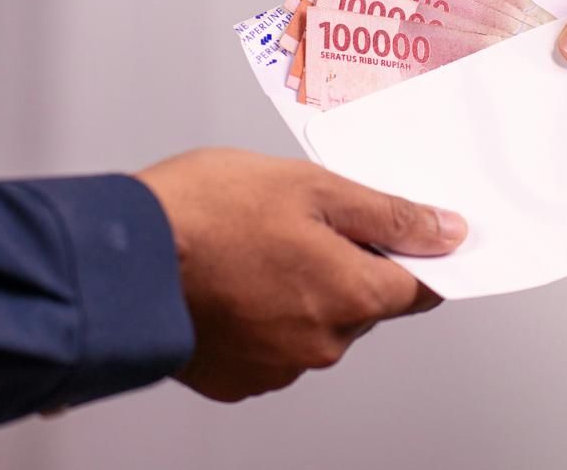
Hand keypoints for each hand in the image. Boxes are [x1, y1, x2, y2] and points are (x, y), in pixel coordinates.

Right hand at [136, 148, 466, 401]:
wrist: (119, 258)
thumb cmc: (208, 213)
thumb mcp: (314, 187)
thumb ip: (390, 215)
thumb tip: (448, 232)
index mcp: (352, 295)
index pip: (420, 288)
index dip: (416, 256)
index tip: (405, 236)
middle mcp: (324, 344)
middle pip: (366, 303)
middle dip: (348, 263)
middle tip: (303, 221)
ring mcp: (280, 367)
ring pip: (319, 323)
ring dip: (305, 289)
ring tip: (257, 246)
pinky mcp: (240, 378)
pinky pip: (276, 345)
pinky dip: (267, 315)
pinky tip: (236, 279)